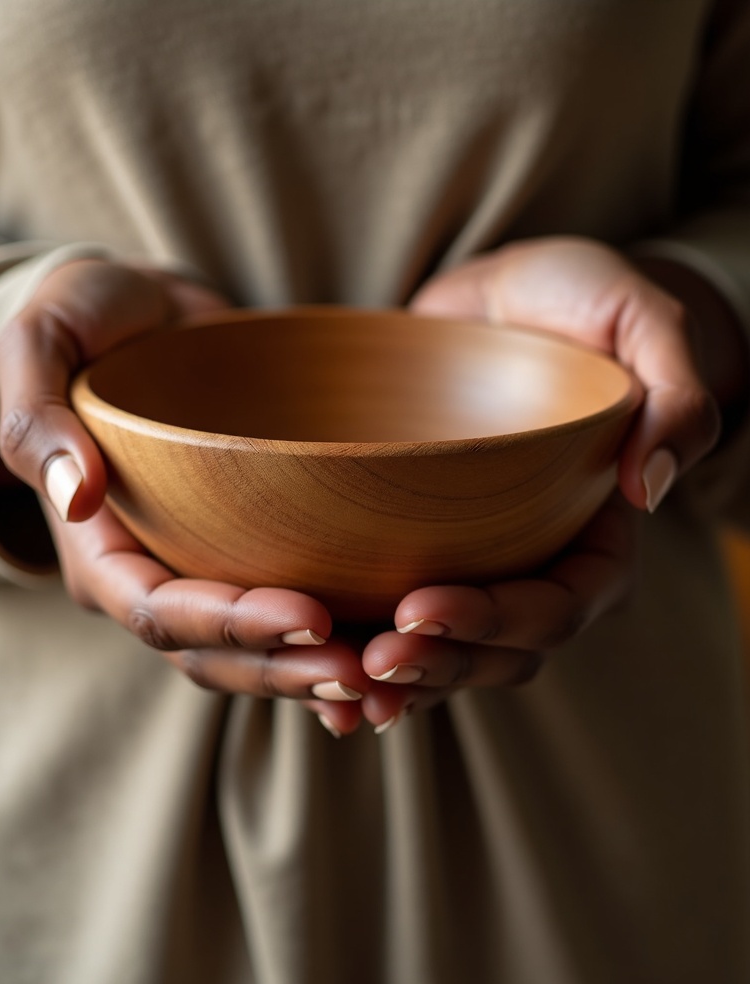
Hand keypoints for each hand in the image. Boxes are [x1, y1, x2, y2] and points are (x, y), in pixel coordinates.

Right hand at [0, 259, 370, 736]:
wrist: (148, 311)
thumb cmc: (90, 317)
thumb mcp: (43, 341)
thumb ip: (38, 417)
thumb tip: (77, 495)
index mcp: (99, 545)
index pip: (157, 611)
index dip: (229, 623)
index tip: (310, 614)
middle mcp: (152, 574)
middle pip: (213, 652)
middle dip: (284, 668)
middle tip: (362, 670)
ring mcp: (205, 567)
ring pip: (255, 650)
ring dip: (314, 673)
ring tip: (385, 680)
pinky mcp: (249, 550)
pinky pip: (289, 614)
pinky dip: (334, 642)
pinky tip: (390, 657)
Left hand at [358, 236, 721, 713]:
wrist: (500, 297)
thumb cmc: (576, 302)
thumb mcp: (640, 321)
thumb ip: (674, 397)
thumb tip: (648, 487)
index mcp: (597, 534)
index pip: (560, 604)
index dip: (497, 620)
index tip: (421, 606)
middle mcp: (538, 563)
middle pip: (500, 648)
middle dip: (439, 663)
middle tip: (372, 659)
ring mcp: (478, 563)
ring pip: (447, 652)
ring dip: (397, 678)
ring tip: (337, 682)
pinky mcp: (423, 549)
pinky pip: (397, 620)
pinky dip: (360, 652)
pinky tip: (312, 670)